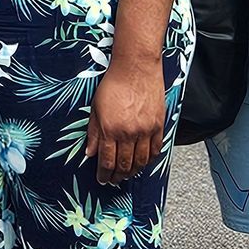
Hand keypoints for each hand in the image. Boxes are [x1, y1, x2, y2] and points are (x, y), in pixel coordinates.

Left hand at [86, 53, 165, 182]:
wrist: (135, 68)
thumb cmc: (113, 84)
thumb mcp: (96, 107)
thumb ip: (94, 132)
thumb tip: (90, 153)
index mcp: (110, 129)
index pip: (107, 160)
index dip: (104, 173)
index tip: (102, 179)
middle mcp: (129, 133)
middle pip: (124, 164)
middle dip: (117, 175)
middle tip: (114, 179)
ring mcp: (146, 131)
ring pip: (141, 162)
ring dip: (133, 171)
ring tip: (127, 174)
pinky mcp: (159, 127)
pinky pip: (155, 151)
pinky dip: (149, 160)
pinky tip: (142, 163)